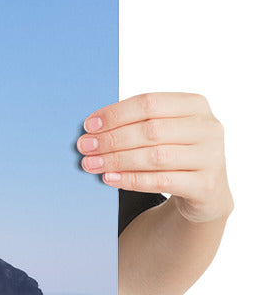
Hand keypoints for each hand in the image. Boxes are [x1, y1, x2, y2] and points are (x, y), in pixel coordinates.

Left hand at [77, 92, 232, 223]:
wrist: (206, 190)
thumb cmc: (175, 153)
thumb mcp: (163, 131)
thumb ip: (134, 124)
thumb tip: (92, 130)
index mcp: (195, 105)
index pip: (149, 103)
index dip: (116, 114)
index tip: (88, 125)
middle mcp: (208, 128)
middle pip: (150, 130)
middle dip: (111, 139)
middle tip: (84, 147)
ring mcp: (211, 157)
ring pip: (155, 156)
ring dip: (117, 160)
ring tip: (91, 164)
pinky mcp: (205, 185)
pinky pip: (161, 182)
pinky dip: (131, 180)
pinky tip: (109, 178)